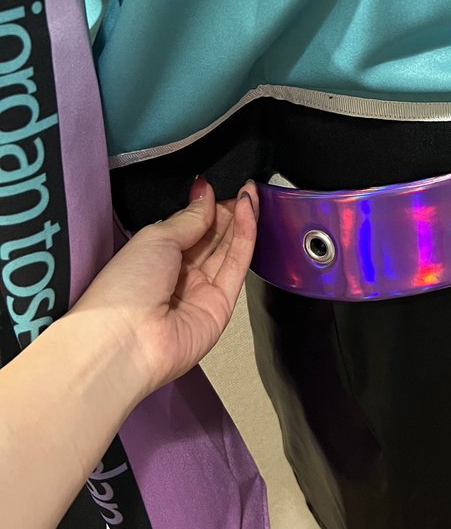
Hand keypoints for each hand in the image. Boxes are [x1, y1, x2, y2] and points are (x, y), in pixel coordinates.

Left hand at [68, 179, 258, 399]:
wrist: (125, 341)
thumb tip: (205, 195)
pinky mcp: (222, 305)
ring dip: (240, 219)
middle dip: (226, 211)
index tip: (219, 187)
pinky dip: (245, 236)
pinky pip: (237, 265)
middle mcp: (178, 276)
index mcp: (155, 259)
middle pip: (211, 239)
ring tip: (249, 193)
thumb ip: (189, 217)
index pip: (189, 228)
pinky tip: (248, 211)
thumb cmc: (123, 290)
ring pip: (228, 249)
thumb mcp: (155, 238)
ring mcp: (201, 292)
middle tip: (241, 187)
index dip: (206, 207)